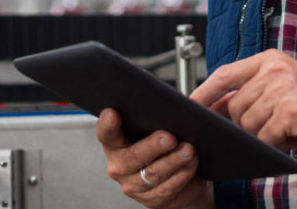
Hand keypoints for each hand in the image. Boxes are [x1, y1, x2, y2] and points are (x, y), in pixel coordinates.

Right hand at [95, 108, 211, 208]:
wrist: (181, 179)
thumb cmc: (166, 146)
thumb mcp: (161, 127)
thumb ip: (163, 115)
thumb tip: (186, 98)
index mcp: (115, 143)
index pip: (106, 133)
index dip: (107, 124)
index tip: (113, 114)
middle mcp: (119, 165)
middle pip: (134, 156)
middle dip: (153, 145)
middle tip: (169, 137)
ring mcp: (133, 185)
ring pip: (153, 173)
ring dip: (174, 160)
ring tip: (189, 149)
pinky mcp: (151, 200)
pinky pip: (167, 188)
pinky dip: (181, 175)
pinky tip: (191, 164)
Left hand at [190, 49, 296, 152]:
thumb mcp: (288, 84)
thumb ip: (256, 91)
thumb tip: (218, 109)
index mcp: (271, 60)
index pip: (224, 74)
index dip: (204, 92)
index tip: (190, 105)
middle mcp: (274, 71)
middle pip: (234, 106)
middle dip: (244, 125)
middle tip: (271, 128)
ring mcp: (282, 90)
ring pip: (248, 124)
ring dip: (264, 135)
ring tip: (288, 130)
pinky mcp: (291, 112)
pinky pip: (265, 138)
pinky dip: (276, 144)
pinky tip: (294, 137)